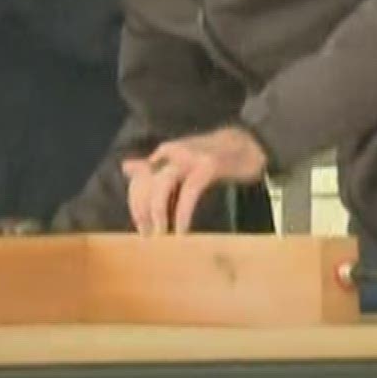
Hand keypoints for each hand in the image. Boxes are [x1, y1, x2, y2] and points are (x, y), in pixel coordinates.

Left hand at [124, 127, 266, 235]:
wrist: (251, 143)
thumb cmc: (215, 155)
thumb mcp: (181, 160)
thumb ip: (154, 166)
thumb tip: (126, 168)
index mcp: (165, 152)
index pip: (139, 178)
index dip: (135, 204)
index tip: (141, 227)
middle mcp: (173, 152)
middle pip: (146, 182)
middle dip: (142, 210)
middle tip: (147, 235)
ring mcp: (191, 158)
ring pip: (162, 184)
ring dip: (157, 212)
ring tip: (160, 233)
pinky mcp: (209, 166)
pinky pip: (188, 192)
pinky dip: (182, 212)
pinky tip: (181, 229)